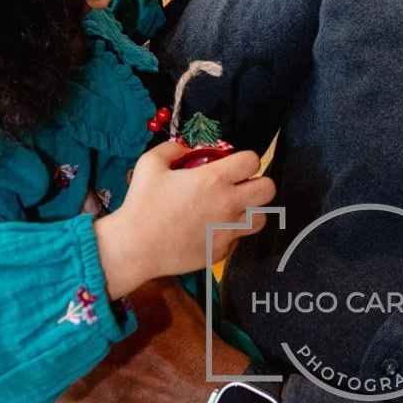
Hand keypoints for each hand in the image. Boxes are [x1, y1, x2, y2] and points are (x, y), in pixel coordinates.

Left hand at [0, 278, 249, 402]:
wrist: (203, 396)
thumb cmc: (185, 341)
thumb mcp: (165, 291)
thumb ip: (138, 261)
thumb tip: (113, 223)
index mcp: (92, 313)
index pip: (49, 288)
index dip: (21, 274)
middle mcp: (70, 348)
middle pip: (18, 330)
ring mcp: (63, 385)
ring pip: (5, 375)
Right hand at [95, 143, 275, 296]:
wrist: (134, 247)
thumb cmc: (141, 203)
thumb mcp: (151, 163)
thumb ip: (173, 149)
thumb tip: (186, 149)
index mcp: (214, 179)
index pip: (253, 161)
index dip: (247, 160)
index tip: (235, 165)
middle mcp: (227, 205)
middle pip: (268, 190)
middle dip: (258, 183)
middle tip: (242, 186)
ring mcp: (226, 231)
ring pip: (262, 219)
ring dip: (252, 211)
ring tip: (234, 209)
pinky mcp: (220, 253)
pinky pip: (238, 241)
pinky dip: (231, 234)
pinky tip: (213, 230)